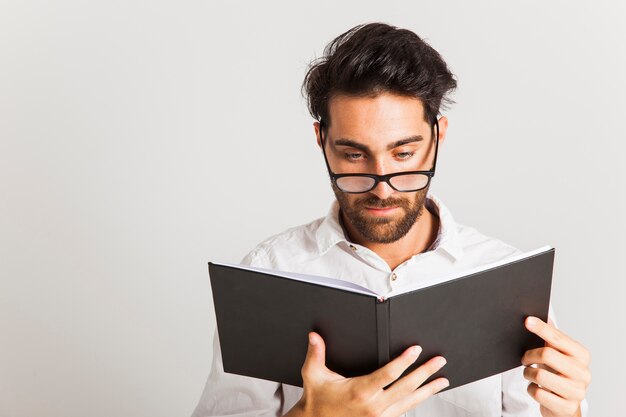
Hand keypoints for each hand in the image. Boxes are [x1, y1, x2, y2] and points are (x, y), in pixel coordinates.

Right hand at [284, 332, 448, 416]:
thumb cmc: (317, 398)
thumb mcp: (313, 374)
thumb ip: (316, 353)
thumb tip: (314, 335)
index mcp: (360, 391)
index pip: (389, 374)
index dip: (404, 361)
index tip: (416, 350)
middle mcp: (373, 405)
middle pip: (406, 387)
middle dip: (425, 373)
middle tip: (439, 361)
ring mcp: (379, 416)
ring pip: (410, 402)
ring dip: (428, 390)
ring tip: (442, 380)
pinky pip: (404, 410)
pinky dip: (417, 400)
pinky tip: (425, 393)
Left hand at [522, 316, 590, 416]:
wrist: (565, 404)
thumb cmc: (559, 373)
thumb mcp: (558, 354)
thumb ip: (551, 335)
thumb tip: (539, 315)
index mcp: (581, 355)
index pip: (558, 338)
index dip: (541, 328)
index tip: (527, 321)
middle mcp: (583, 373)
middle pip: (546, 354)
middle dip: (529, 355)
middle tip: (524, 358)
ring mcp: (577, 392)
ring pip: (539, 375)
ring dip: (528, 373)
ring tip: (530, 373)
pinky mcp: (566, 407)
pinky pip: (537, 393)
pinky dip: (531, 389)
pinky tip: (536, 388)